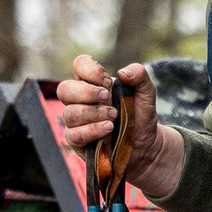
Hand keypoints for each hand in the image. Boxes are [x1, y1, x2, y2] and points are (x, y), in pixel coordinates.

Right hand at [58, 56, 185, 200]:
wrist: (146, 145)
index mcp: (93, 83)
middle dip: (87, 93)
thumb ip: (140, 76)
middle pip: (65, 89)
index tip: (108, 82)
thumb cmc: (140, 117)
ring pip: (70, 113)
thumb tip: (123, 73)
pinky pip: (74, 134)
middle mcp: (80, 101)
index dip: (90, 70)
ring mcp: (76, 122)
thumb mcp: (146, 94)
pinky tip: (108, 129)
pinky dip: (92, 130)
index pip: (79, 65)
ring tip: (114, 117)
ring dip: (94, 113)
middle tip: (107, 98)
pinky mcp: (77, 141)